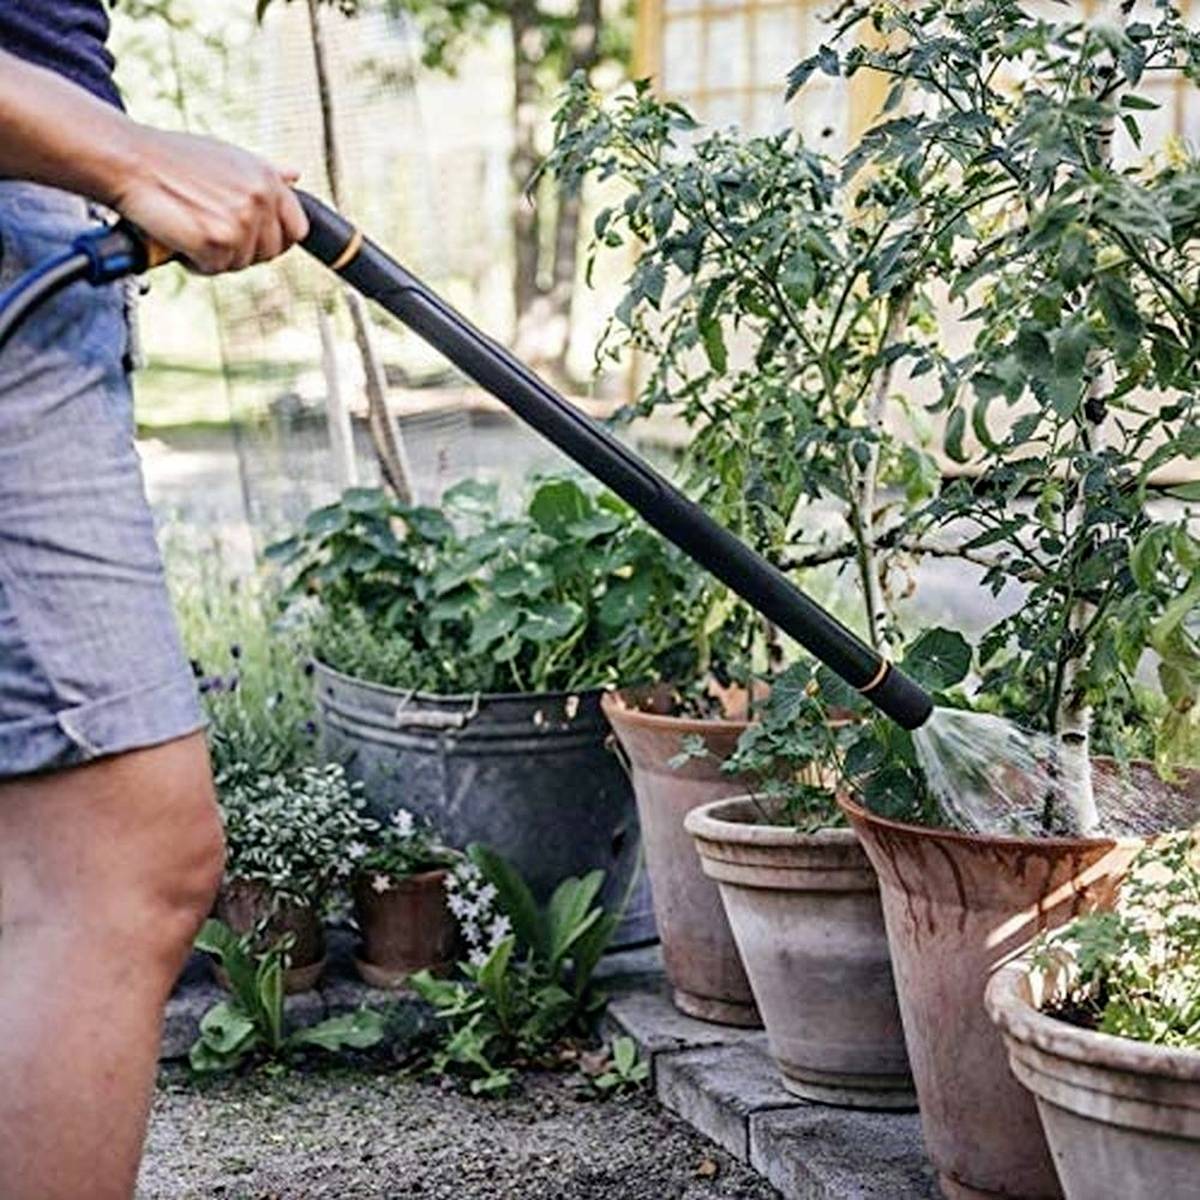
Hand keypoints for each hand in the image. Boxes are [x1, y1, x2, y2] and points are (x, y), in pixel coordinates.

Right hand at [104, 127, 308, 274]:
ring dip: (216, 255)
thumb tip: (295, 176)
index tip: (252, 238)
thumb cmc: (171, 159)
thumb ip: (265, 172)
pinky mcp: (216, 242)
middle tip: (210, 230)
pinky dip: (195, 262)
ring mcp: (240, 222)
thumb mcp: (227, 155)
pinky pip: (215, 269)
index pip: (297, 229)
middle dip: (243, 249)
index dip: (275, 240)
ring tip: (191, 226)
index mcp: (268, 179)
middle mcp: (260, 199)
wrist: (128, 160)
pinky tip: (179, 236)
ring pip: (242, 263)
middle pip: (270, 252)